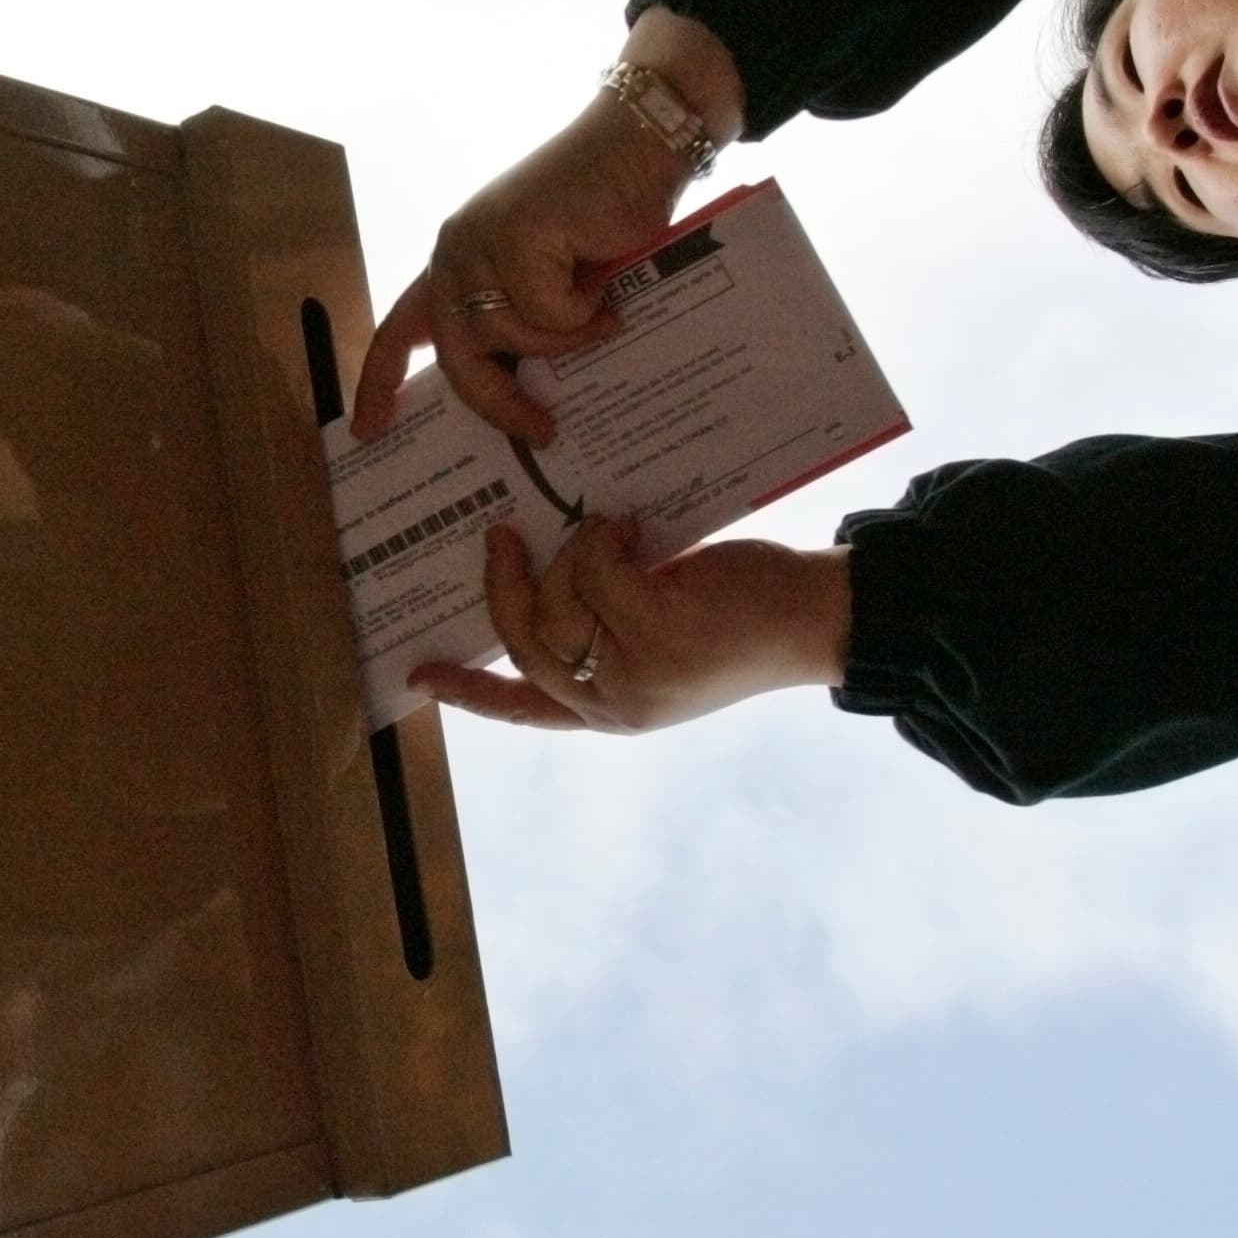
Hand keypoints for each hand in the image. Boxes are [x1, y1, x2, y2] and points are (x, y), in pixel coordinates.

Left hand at [351, 11, 745, 445]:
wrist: (639, 146)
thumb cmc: (604, 215)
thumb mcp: (552, 280)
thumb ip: (524, 322)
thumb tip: (526, 393)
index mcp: (455, 263)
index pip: (400, 330)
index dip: (380, 383)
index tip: (368, 431)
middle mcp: (456, 253)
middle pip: (460, 356)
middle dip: (500, 402)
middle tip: (541, 431)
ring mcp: (480, 243)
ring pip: (512, 337)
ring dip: (566, 338)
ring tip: (601, 311)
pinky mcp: (515, 238)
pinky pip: (549, 313)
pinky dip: (584, 310)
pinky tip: (605, 280)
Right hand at [413, 519, 850, 733]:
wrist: (819, 619)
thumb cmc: (744, 615)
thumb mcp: (662, 633)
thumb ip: (603, 622)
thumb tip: (539, 564)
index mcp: (612, 710)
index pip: (524, 709)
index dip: (467, 692)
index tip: (417, 673)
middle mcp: (616, 702)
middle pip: (524, 643)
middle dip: (506, 587)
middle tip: (502, 538)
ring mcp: (633, 672)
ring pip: (555, 603)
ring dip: (576, 552)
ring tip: (616, 527)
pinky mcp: (655, 631)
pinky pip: (591, 570)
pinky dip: (605, 537)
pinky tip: (636, 527)